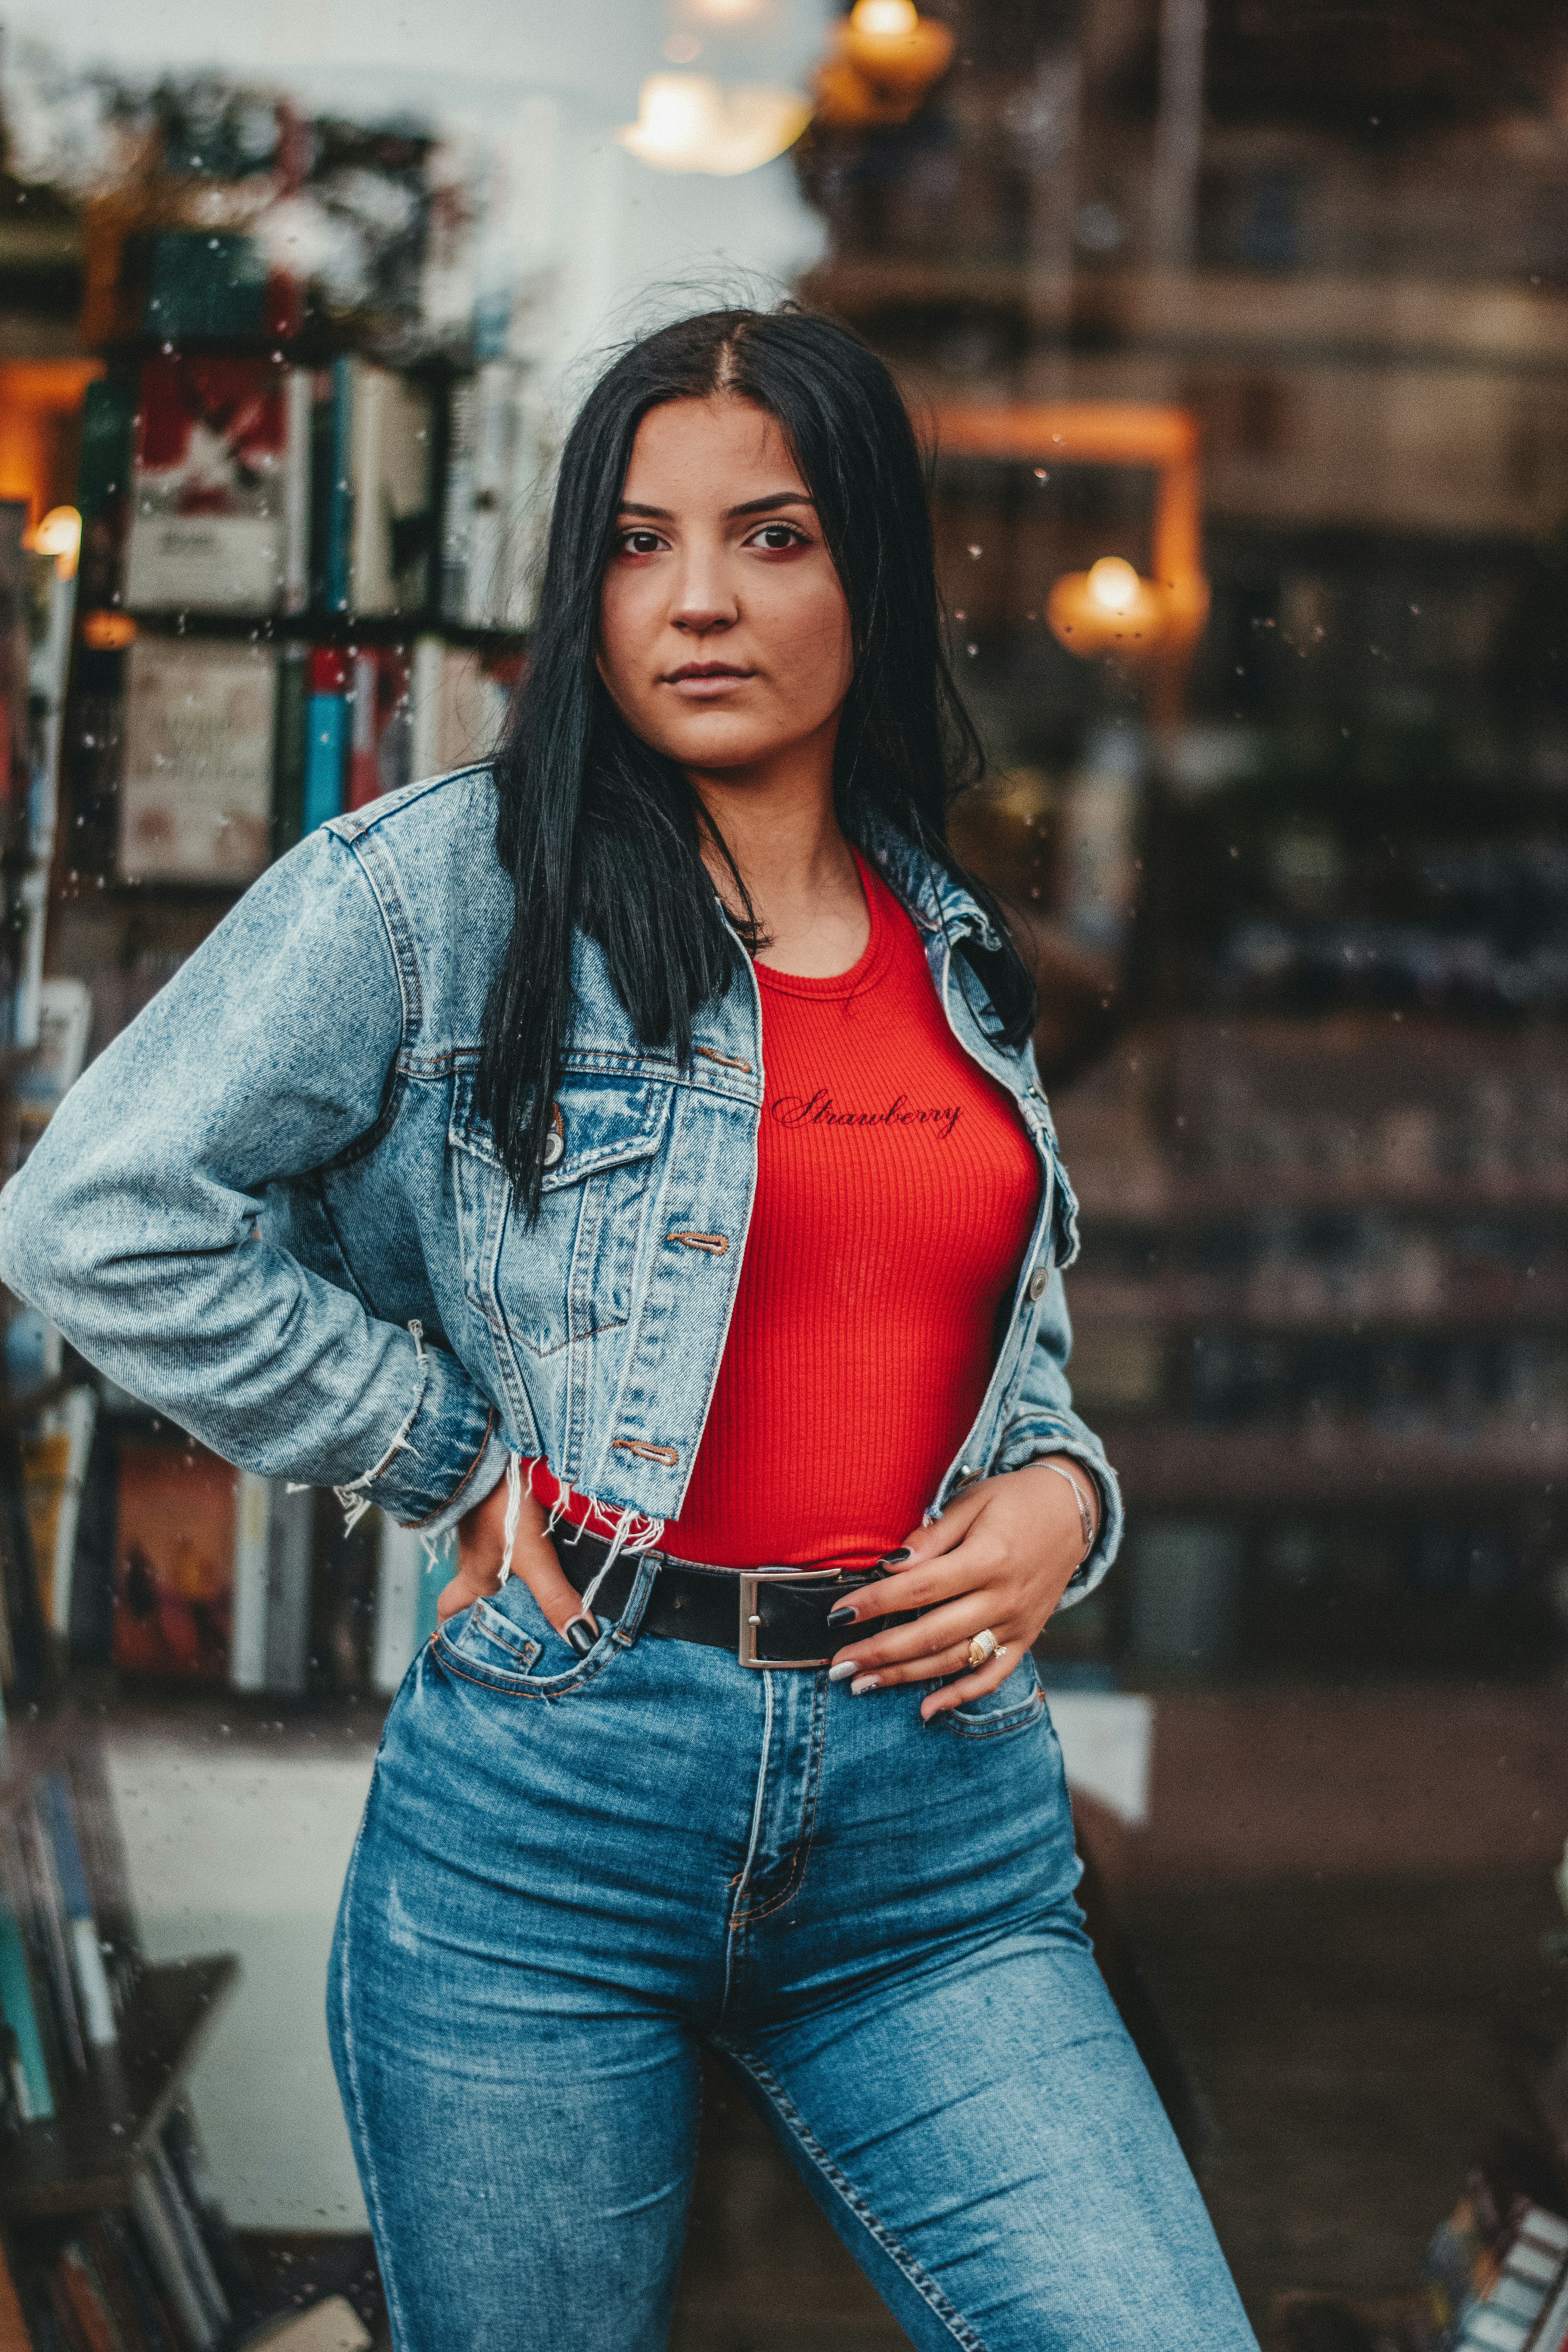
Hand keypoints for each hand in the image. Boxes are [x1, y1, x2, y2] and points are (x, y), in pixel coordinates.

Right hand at [440, 1468, 588, 1637]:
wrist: (488, 1447)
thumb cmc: (500, 1505)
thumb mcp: (532, 1557)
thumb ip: (554, 1597)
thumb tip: (580, 1641)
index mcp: (475, 1576)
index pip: (449, 1610)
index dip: (453, 1629)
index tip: (463, 1645)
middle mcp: (475, 1555)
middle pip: (476, 1589)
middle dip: (493, 1608)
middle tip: (522, 1625)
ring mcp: (485, 1528)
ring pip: (495, 1561)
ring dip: (515, 1577)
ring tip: (551, 1591)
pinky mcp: (500, 1505)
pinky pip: (508, 1535)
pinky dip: (525, 1547)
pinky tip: (555, 1546)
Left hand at [826, 1458, 1095, 1722]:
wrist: (1072, 1510)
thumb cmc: (1012, 1500)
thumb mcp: (971, 1502)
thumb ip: (932, 1537)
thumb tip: (891, 1565)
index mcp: (987, 1558)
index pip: (919, 1589)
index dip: (876, 1603)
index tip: (838, 1615)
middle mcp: (1004, 1597)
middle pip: (931, 1633)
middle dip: (879, 1652)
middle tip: (838, 1665)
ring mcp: (1017, 1622)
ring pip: (954, 1660)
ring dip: (906, 1677)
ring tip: (862, 1684)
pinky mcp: (1026, 1637)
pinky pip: (993, 1675)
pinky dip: (961, 1696)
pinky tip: (927, 1710)